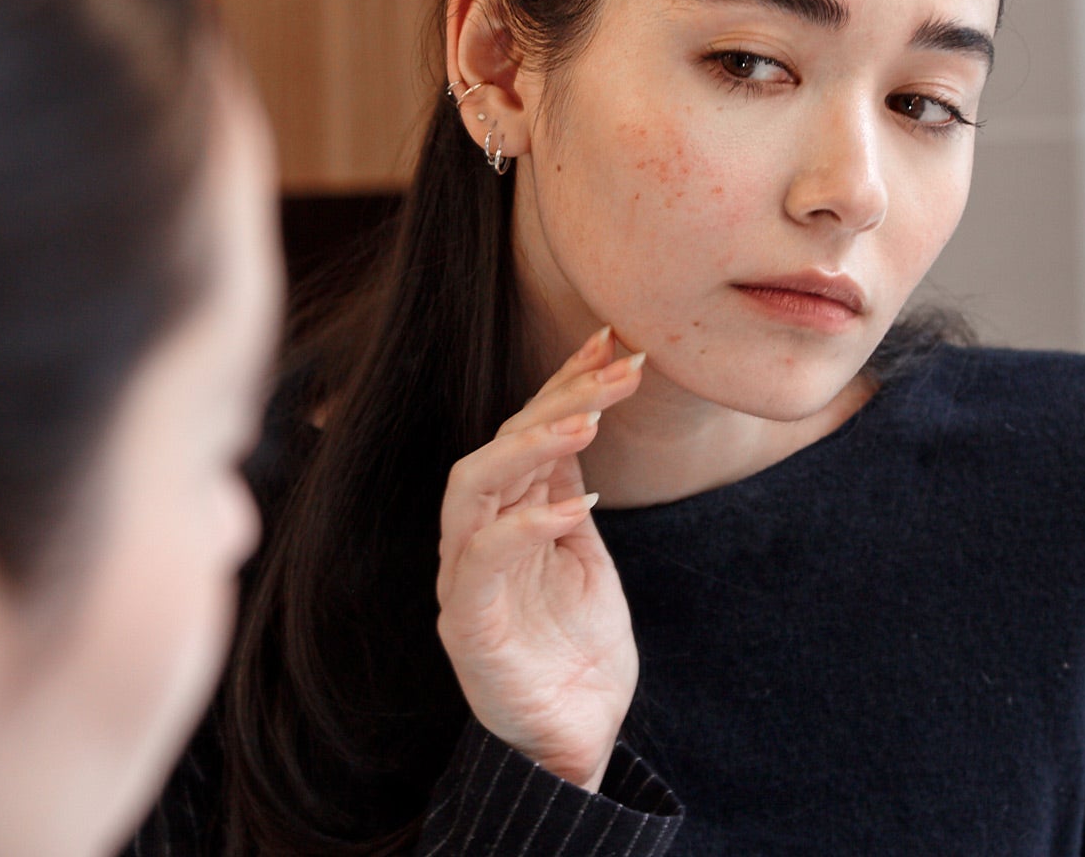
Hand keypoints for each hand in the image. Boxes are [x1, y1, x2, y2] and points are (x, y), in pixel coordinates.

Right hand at [435, 326, 644, 790]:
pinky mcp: (469, 626)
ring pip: (473, 487)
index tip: (612, 340)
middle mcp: (475, 540)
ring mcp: (465, 581)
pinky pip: (483, 560)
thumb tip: (580, 412)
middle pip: (497, 446)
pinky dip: (526, 525)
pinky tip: (577, 504)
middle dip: (557, 399)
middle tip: (618, 367)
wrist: (572, 743)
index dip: (562, 382)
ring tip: (590, 419)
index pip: (524, 432)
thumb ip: (567, 493)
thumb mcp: (583, 557)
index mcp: (503, 519)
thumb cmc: (577, 654)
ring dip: (530, 445)